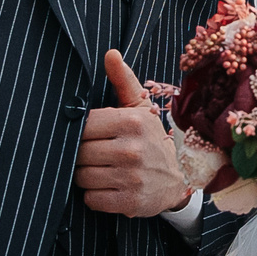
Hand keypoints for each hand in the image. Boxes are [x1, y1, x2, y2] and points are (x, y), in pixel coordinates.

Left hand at [78, 49, 192, 217]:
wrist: (178, 179)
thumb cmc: (150, 139)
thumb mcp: (140, 108)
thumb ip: (123, 80)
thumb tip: (110, 53)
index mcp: (131, 121)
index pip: (83, 126)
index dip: (82, 132)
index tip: (93, 135)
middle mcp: (132, 149)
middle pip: (79, 153)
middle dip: (82, 155)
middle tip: (97, 155)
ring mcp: (131, 177)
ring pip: (81, 177)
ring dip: (87, 176)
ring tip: (103, 170)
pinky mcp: (129, 202)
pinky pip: (91, 199)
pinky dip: (95, 195)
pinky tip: (108, 187)